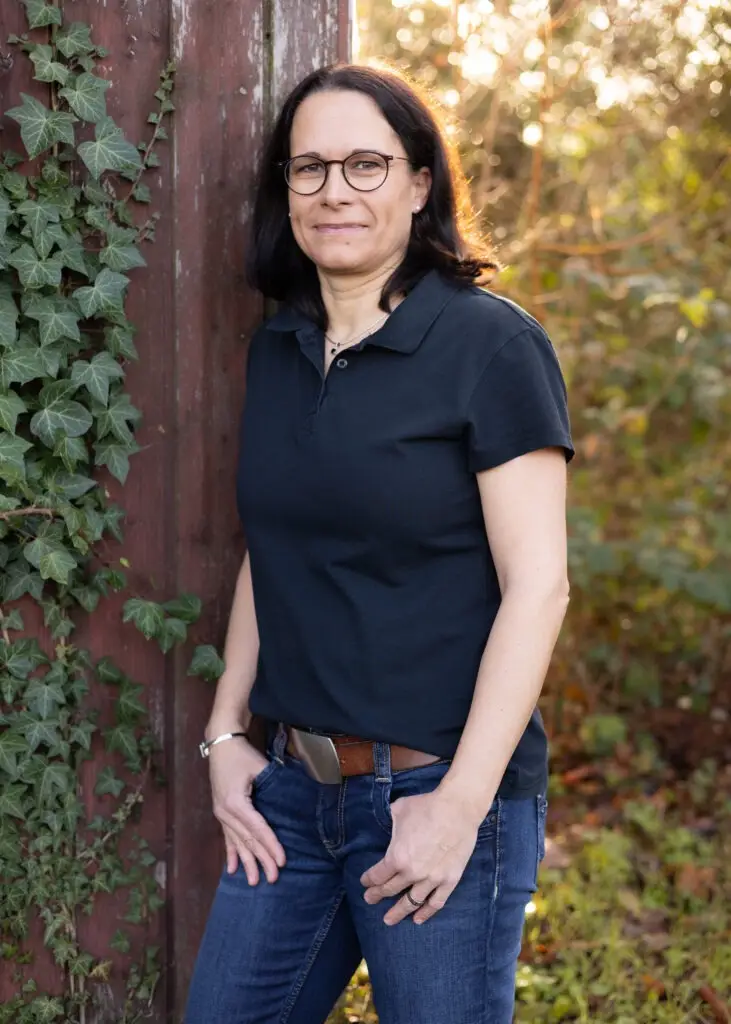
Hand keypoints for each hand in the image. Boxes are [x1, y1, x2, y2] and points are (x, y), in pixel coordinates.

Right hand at [208, 735, 285, 884]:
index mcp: (236, 802)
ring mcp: (221, 814)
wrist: (221, 743)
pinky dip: (231, 853)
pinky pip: (227, 837)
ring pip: (236, 842)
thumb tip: (292, 803)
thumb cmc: (241, 754)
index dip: (271, 846)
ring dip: (246, 862)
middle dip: (261, 860)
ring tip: (253, 882)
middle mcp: (225, 812)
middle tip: (274, 878)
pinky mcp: (220, 812)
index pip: (258, 829)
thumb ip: (273, 785)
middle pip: (247, 840)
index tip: (281, 862)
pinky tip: (232, 869)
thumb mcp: (259, 767)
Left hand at [360, 788, 483, 924]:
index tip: (365, 882)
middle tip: (370, 900)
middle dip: (377, 895)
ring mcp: (432, 879)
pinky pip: (436, 903)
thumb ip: (391, 823)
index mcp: (397, 857)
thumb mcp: (399, 810)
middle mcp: (412, 873)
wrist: (457, 809)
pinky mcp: (449, 880)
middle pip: (390, 890)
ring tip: (389, 919)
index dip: (369, 880)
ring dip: (398, 912)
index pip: (377, 875)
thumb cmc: (427, 807)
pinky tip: (418, 919)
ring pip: (411, 903)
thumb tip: (388, 824)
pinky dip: (426, 913)